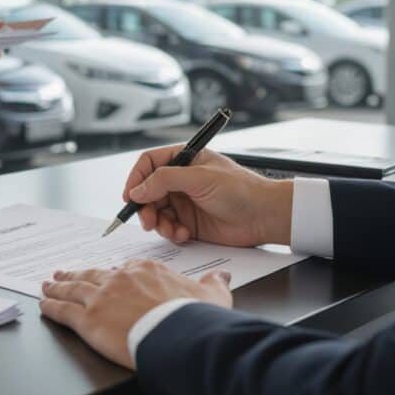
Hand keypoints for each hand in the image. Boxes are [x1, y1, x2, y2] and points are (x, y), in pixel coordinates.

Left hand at [40, 260, 232, 368]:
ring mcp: (101, 298)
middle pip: (92, 275)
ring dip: (57, 286)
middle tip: (62, 273)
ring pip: (73, 289)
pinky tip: (44, 304)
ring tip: (47, 284)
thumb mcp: (212, 296)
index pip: (123, 269)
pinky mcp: (88, 320)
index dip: (112, 274)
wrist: (178, 335)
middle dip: (76, 274)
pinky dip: (51, 307)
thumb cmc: (194, 318)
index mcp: (146, 271)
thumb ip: (213, 285)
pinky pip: (63, 311)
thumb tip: (222, 277)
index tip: (106, 275)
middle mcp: (119, 279)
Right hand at [124, 145, 292, 246]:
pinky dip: (171, 232)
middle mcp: (181, 180)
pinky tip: (183, 234)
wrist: (264, 217)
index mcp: (184, 160)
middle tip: (148, 220)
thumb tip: (137, 190)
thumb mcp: (199, 178)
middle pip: (147, 191)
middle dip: (145, 206)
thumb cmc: (240, 189)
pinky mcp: (189, 222)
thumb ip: (164, 180)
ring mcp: (185, 202)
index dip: (136, 178)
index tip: (130, 196)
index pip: (149, 163)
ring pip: (155, 211)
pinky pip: (168, 227)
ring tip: (170, 229)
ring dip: (158, 222)